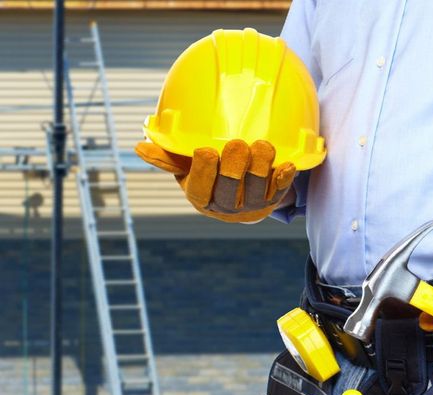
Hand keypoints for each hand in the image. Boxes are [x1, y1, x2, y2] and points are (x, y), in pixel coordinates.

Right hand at [135, 139, 295, 222]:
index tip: (206, 150)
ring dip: (261, 168)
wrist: (242, 194)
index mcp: (202, 198)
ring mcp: (251, 205)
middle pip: (230, 190)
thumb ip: (167, 157)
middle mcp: (226, 207)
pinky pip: (280, 191)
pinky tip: (287, 165)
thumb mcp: (186, 168)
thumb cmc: (209, 174)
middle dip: (234, 167)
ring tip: (262, 146)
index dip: (204, 171)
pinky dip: (284, 179)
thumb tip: (139, 148)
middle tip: (237, 144)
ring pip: (257, 190)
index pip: (200, 189)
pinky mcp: (273, 200)